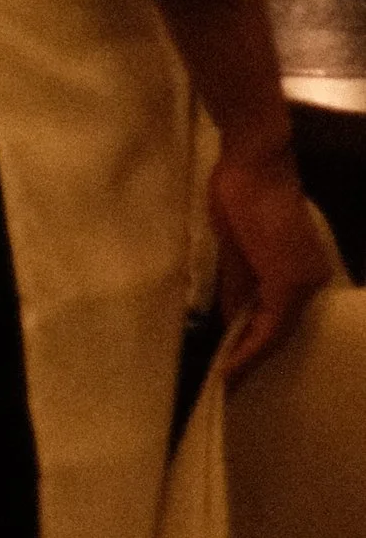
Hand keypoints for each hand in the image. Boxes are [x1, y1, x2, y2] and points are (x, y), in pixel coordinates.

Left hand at [210, 138, 337, 379]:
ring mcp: (313, 269)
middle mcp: (310, 281)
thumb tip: (233, 324)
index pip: (267, 334)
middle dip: (256, 352)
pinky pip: (291, 298)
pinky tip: (253, 323)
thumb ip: (235, 290)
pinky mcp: (308, 257)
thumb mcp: (228, 248)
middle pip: (282, 329)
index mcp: (288, 282)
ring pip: (288, 315)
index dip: (245, 358)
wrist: (259, 156)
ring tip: (238, 358)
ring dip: (265, 333)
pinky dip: (272, 312)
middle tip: (229, 377)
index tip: (225, 380)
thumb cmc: (235, 197)